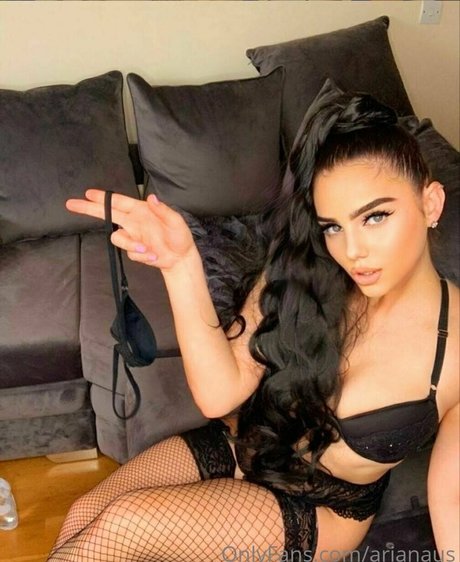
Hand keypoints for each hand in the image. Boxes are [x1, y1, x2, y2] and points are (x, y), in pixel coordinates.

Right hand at [66, 189, 195, 270]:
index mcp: (141, 211)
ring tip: (147, 251)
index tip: (88, 193)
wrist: (180, 258)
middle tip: (71, 204)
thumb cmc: (179, 236)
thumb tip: (152, 197)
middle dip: (89, 209)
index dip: (104, 198)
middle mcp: (134, 222)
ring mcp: (133, 237)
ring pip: (118, 238)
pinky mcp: (135, 251)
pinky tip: (154, 256)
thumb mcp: (175, 221)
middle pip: (107, 214)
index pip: (119, 202)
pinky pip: (130, 253)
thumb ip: (163, 210)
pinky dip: (142, 255)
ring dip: (131, 245)